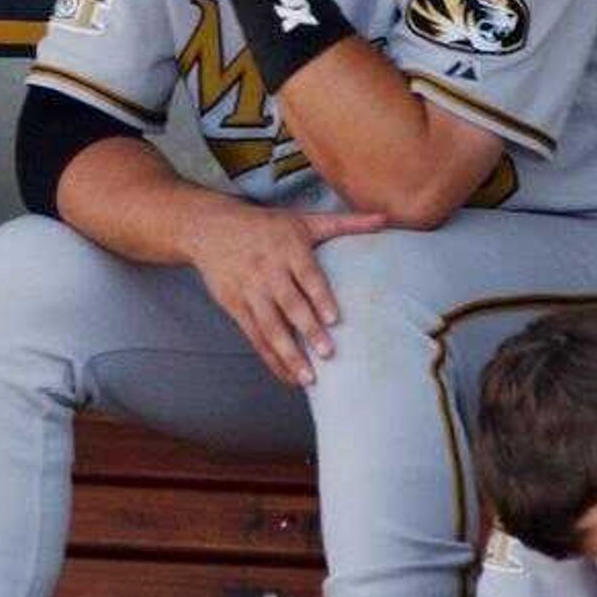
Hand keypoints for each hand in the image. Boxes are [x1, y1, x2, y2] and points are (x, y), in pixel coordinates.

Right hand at [182, 202, 381, 385]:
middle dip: (307, 331)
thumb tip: (385, 218)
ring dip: (288, 353)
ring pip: (269, 326)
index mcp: (288, 249)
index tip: (334, 319)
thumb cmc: (266, 226)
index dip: (319, 297)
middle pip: (289, 304)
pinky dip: (270, 358)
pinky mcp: (234, 306)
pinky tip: (288, 376)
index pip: (306, 276)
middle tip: (327, 354)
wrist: (210, 228)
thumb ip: (344, 223)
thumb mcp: (303, 219)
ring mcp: (249, 290)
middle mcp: (268, 271)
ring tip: (308, 378)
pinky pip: (254, 336)